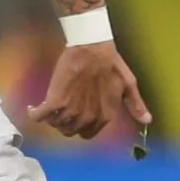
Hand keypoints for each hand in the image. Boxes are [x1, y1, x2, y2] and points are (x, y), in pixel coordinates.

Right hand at [30, 41, 151, 139]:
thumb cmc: (111, 63)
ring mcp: (70, 111)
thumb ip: (135, 105)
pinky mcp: (54, 101)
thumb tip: (147, 121)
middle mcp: (87, 118)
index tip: (76, 116)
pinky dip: (35, 114)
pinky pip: (40, 116)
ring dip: (52, 119)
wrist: (91, 46)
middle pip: (70, 131)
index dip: (81, 126)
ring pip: (56, 125)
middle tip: (62, 110)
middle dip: (66, 123)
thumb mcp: (128, 84)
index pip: (88, 133)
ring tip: (50, 107)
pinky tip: (32, 109)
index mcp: (105, 116)